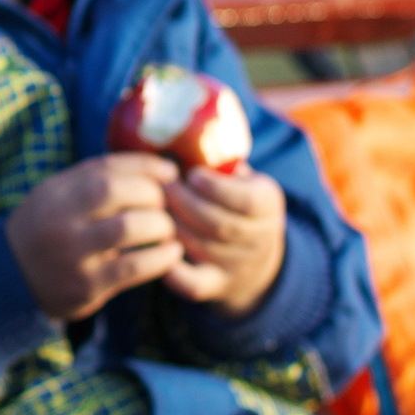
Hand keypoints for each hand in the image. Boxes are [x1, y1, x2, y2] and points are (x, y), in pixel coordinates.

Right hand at [5, 153, 182, 321]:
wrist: (12, 279)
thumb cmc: (49, 231)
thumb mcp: (58, 198)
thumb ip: (96, 181)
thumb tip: (160, 169)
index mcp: (54, 192)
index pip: (104, 167)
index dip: (144, 166)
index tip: (170, 172)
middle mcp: (58, 218)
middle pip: (113, 191)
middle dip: (151, 194)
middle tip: (165, 205)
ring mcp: (71, 252)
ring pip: (127, 228)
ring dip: (159, 225)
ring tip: (167, 230)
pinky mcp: (86, 284)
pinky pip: (133, 267)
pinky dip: (161, 258)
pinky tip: (171, 254)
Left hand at [160, 164, 286, 316]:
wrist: (253, 252)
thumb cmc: (231, 198)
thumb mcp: (238, 174)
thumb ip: (217, 158)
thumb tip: (174, 128)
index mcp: (267, 204)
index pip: (246, 202)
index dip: (217, 188)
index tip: (192, 174)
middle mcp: (259, 238)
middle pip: (218, 224)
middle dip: (183, 203)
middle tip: (157, 186)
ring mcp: (238, 265)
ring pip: (200, 248)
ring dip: (170, 226)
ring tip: (147, 206)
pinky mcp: (216, 285)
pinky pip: (193, 284)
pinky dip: (172, 270)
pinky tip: (153, 246)